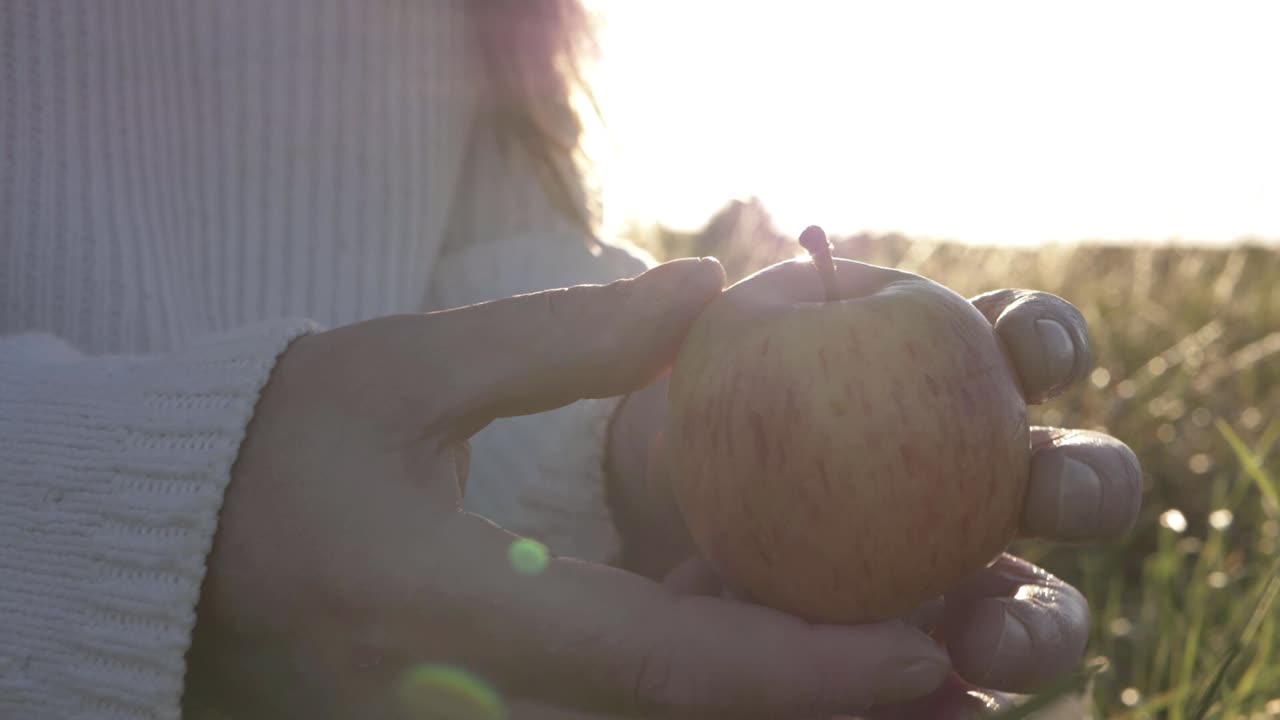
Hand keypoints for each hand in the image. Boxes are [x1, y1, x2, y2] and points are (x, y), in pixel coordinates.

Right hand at [182, 258, 956, 719]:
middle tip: (961, 687)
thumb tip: (709, 296)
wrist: (162, 562)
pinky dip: (704, 699)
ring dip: (779, 718)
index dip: (807, 674)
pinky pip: (610, 719)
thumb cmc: (266, 456)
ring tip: (902, 688)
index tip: (927, 659)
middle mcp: (472, 708)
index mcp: (454, 616)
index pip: (666, 665)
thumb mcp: (402, 374)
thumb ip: (561, 343)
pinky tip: (766, 665)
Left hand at [607, 283, 1141, 717]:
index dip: (1047, 340)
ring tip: (984, 643)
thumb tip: (697, 279)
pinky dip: (948, 701)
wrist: (662, 512)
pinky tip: (937, 708)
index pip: (1028, 342)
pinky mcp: (915, 650)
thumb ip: (663, 323)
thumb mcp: (674, 372)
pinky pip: (948, 685)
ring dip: (1036, 624)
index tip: (1022, 354)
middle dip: (1086, 484)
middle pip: (1074, 478)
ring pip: (1037, 601)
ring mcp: (958, 566)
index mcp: (948, 371)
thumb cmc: (696, 412)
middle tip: (1037, 496)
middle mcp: (979, 467)